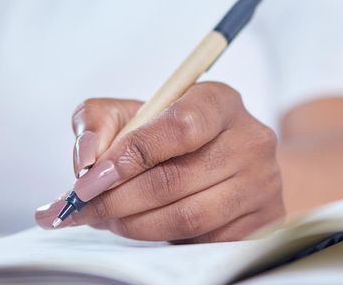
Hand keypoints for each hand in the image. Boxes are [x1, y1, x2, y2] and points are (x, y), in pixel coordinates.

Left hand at [36, 82, 284, 242]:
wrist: (217, 162)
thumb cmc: (164, 134)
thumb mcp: (127, 113)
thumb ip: (96, 122)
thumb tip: (86, 160)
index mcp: (218, 101)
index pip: (179, 126)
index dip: (130, 156)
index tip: (91, 179)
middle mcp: (249, 139)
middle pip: (176, 178)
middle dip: (117, 199)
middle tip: (82, 208)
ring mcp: (261, 184)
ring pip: (186, 216)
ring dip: (133, 223)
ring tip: (104, 218)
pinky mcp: (260, 222)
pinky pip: (202, 240)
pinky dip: (158, 239)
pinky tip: (135, 227)